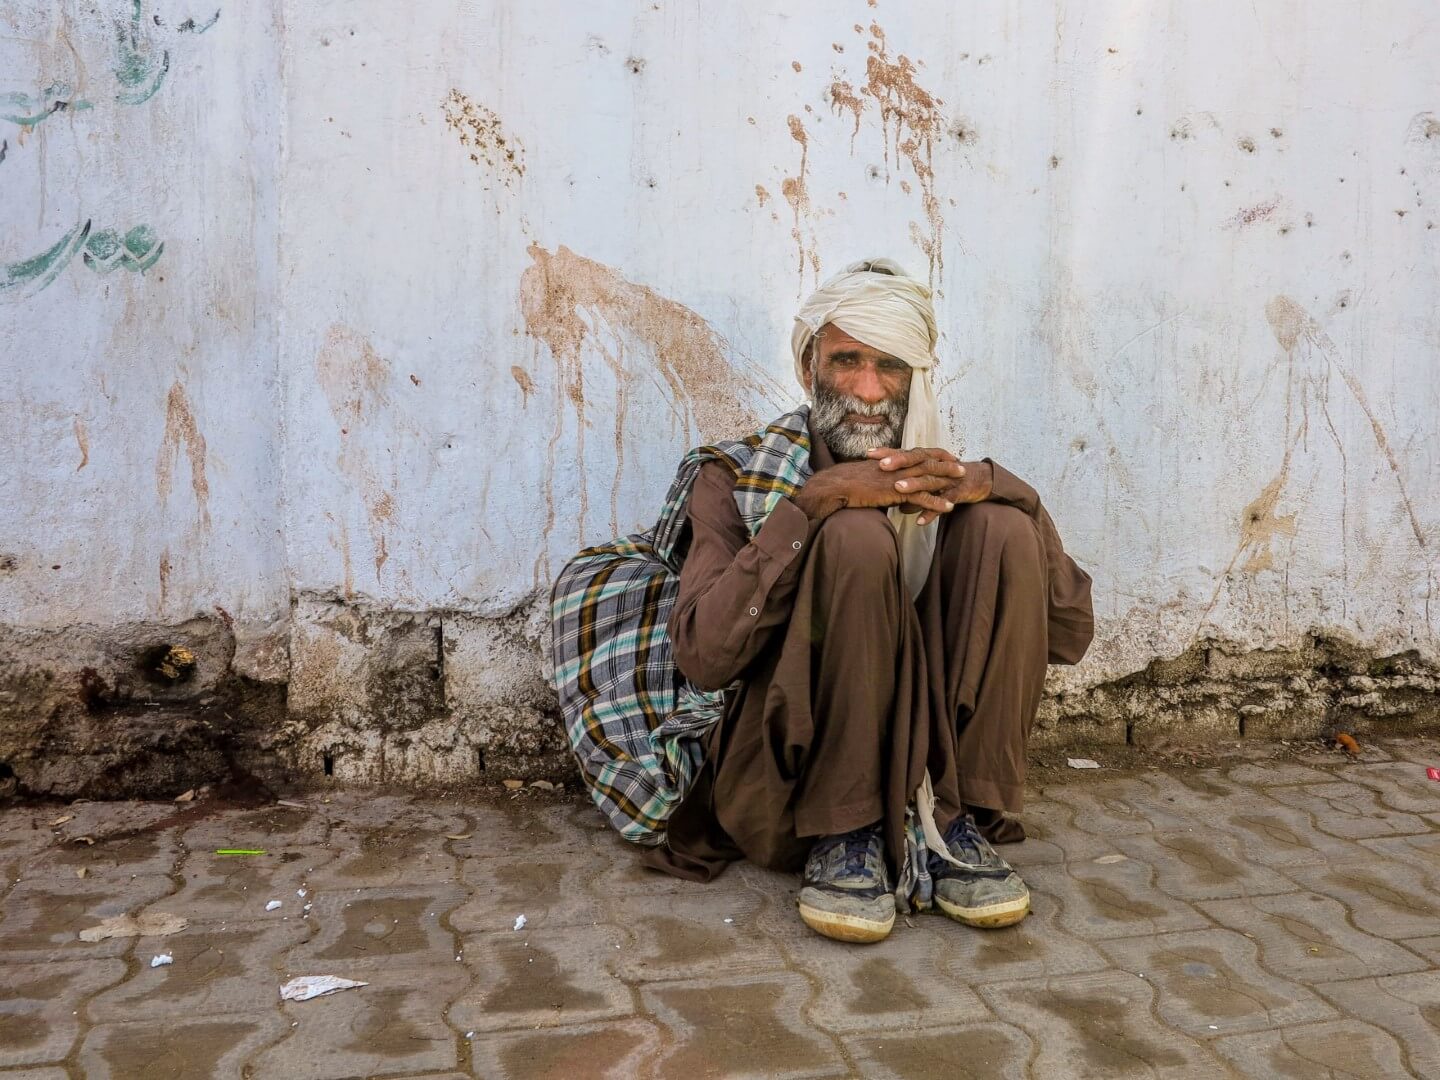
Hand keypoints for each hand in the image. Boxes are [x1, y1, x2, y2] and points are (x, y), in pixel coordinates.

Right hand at [792, 452, 964, 521]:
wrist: (836, 486)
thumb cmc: (845, 484)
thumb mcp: (866, 477)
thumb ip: (879, 480)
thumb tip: (882, 485)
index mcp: (891, 461)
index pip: (916, 453)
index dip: (932, 453)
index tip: (945, 455)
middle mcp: (897, 466)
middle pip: (927, 461)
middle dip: (946, 463)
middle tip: (961, 465)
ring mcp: (898, 478)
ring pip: (929, 477)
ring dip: (947, 479)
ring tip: (962, 481)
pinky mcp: (896, 492)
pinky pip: (921, 497)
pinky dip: (936, 502)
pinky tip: (948, 507)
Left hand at [866, 447, 993, 524]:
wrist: (979, 480)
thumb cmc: (947, 479)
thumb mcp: (927, 480)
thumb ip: (911, 489)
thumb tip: (897, 505)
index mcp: (926, 460)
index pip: (905, 453)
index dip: (888, 452)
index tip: (869, 453)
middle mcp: (936, 466)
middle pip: (916, 461)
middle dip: (899, 462)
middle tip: (881, 465)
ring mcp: (947, 479)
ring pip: (929, 481)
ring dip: (913, 485)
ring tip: (897, 489)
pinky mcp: (958, 493)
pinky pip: (944, 502)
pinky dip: (932, 511)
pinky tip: (919, 522)